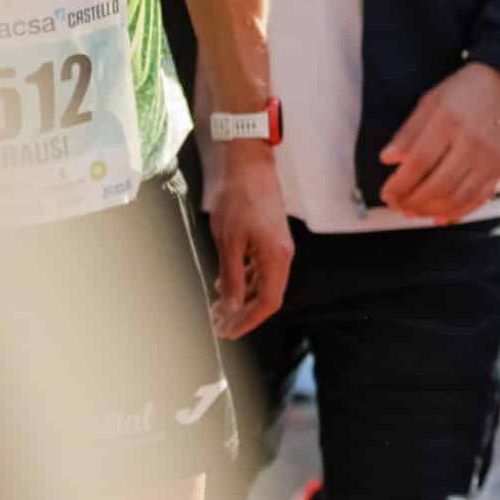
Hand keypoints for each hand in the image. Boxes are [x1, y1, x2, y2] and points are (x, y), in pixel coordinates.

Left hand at [207, 144, 293, 338]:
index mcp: (276, 258)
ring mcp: (278, 248)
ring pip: (263, 284)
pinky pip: (260, 270)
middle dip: (242, 314)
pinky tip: (224, 284)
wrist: (249, 166)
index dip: (248, 322)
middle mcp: (282, 255)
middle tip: (217, 325)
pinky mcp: (270, 240)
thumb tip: (232, 308)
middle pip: (267, 296)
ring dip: (242, 299)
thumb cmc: (239, 200)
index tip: (227, 332)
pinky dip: (244, 282)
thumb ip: (232, 278)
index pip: (268, 303)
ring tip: (217, 308)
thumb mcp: (228, 242)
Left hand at [379, 61, 499, 222]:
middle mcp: (472, 142)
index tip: (387, 192)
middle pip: (437, 185)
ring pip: (456, 197)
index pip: (419, 162)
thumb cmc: (468, 90)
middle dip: (411, 201)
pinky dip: (457, 213)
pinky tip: (440, 216)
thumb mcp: (433, 100)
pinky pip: (478, 199)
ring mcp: (490, 159)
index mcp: (450, 121)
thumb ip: (410, 130)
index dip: (399, 184)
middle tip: (396, 205)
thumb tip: (388, 158)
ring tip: (413, 212)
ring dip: (430, 211)